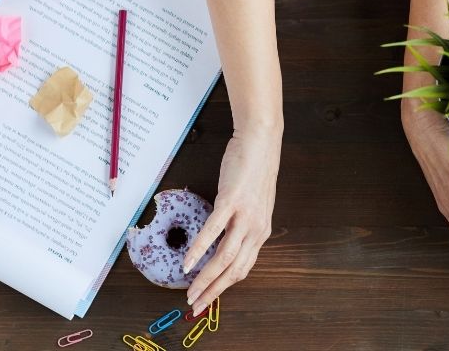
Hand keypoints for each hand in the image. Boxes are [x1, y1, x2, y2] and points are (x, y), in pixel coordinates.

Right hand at [183, 125, 281, 314]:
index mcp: (261, 232)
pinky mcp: (231, 201)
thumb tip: (225, 242)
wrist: (260, 143)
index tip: (207, 300)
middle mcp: (256, 228)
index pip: (242, 269)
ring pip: (224, 257)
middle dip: (213, 291)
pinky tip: (188, 262)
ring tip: (190, 291)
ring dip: (205, 278)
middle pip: (233, 269)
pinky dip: (199, 249)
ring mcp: (244, 215)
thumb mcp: (254, 205)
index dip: (224, 288)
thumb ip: (243, 225)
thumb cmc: (254, 171)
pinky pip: (213, 231)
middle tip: (195, 305)